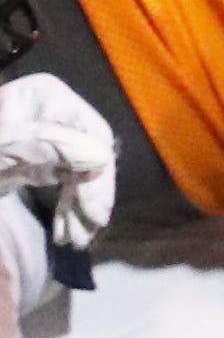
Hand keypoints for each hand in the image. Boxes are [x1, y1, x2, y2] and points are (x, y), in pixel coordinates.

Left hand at [0, 71, 113, 246]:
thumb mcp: (2, 145)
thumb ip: (46, 146)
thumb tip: (100, 157)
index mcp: (42, 97)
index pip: (90, 131)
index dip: (97, 172)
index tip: (95, 211)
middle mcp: (49, 113)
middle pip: (89, 154)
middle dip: (89, 195)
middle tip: (89, 231)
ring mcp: (42, 137)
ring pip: (80, 173)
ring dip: (80, 207)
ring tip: (77, 239)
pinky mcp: (32, 162)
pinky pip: (63, 184)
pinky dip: (67, 207)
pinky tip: (66, 230)